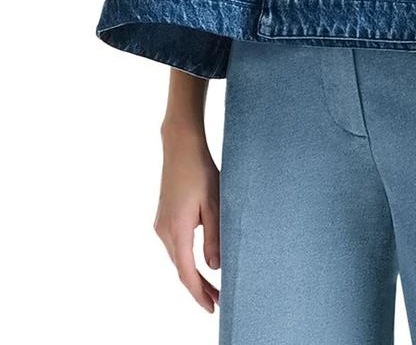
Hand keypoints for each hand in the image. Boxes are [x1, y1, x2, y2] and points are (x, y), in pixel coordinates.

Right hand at [153, 124, 221, 312]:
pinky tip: (199, 260)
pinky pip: (175, 245)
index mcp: (177, 229)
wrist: (180, 146)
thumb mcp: (214, 204)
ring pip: (177, 257)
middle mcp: (164, 230)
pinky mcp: (164, 217)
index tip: (212, 307)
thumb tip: (214, 266)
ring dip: (192, 272)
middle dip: (198, 287)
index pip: (187, 272)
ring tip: (212, 285)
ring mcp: (161, 224)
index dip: (199, 292)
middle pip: (181, 268)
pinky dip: (187, 257)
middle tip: (218, 301)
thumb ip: (214, 237)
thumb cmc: (200, 171)